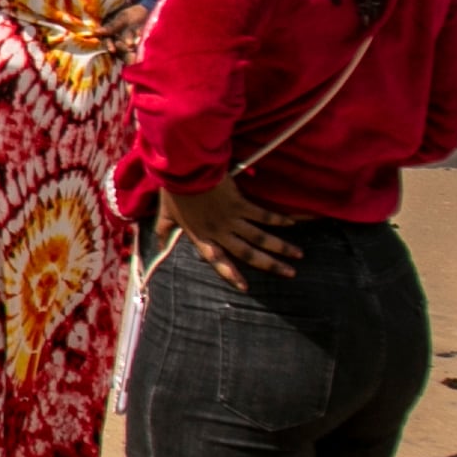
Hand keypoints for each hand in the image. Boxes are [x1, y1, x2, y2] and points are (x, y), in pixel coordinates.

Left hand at [161, 176, 295, 287]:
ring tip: (298, 255)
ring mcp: (231, 218)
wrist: (185, 169)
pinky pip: (262, 215)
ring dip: (281, 246)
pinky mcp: (239, 203)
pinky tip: (292, 224)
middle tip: (290, 273)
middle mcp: (218, 232)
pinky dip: (277, 220)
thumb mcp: (165, 213)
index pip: (217, 261)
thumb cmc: (174, 189)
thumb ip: (163, 230)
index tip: (246, 288)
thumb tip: (157, 243)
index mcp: (200, 236)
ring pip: (260, 237)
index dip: (231, 275)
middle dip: (270, 265)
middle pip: (248, 253)